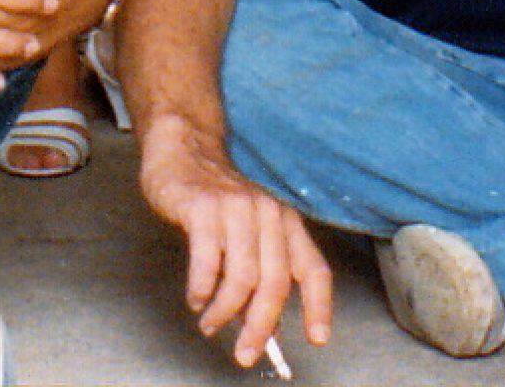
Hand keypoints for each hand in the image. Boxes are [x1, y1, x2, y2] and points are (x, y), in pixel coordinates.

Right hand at [139, 112, 333, 368]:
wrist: (184, 149)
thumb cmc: (216, 198)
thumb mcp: (248, 233)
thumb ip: (259, 276)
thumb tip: (267, 328)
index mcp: (285, 221)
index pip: (313, 267)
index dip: (319, 306)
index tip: (316, 339)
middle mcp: (268, 213)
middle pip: (275, 282)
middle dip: (261, 328)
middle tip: (245, 354)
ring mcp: (237, 208)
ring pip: (243, 278)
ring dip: (225, 313)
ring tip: (210, 324)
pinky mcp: (205, 208)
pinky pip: (209, 262)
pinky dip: (202, 291)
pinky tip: (196, 298)